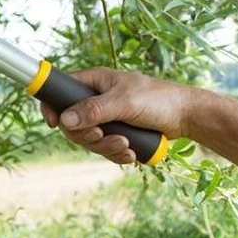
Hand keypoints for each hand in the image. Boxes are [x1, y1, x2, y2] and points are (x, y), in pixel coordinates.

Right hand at [39, 67, 193, 163]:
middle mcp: (96, 99)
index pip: (61, 92)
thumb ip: (93, 110)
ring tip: (126, 146)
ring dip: (105, 147)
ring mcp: (106, 118)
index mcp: (94, 82)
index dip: (52, 106)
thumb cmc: (157, 99)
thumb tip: (64, 121)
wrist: (186, 116)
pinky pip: (104, 149)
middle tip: (103, 136)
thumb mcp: (124, 102)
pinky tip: (131, 154)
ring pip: (88, 139)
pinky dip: (115, 154)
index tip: (53, 123)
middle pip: (72, 123)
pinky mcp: (116, 133)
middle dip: (87, 136)